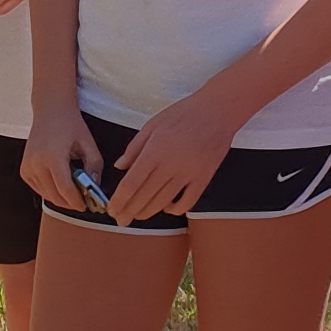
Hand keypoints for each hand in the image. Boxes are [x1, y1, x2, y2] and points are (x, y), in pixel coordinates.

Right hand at [24, 100, 104, 214]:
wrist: (50, 110)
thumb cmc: (70, 124)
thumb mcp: (88, 144)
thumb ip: (95, 167)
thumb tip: (95, 187)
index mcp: (53, 157)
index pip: (65, 190)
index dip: (77, 201)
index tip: (87, 205)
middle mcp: (36, 163)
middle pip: (55, 196)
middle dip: (71, 202)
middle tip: (83, 200)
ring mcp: (28, 167)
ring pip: (46, 195)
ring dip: (61, 198)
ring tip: (74, 191)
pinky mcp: (24, 170)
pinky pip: (39, 189)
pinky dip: (50, 191)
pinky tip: (61, 184)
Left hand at [106, 87, 247, 223]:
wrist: (218, 111)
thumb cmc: (184, 113)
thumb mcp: (153, 124)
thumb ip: (134, 147)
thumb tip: (119, 166)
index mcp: (155, 150)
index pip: (131, 183)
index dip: (119, 200)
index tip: (112, 209)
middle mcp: (171, 165)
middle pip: (144, 197)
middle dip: (129, 211)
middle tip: (120, 219)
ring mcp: (189, 174)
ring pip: (163, 202)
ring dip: (147, 212)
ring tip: (137, 216)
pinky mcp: (204, 178)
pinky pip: (187, 202)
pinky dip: (174, 209)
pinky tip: (167, 207)